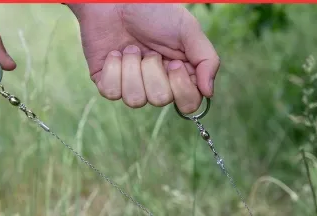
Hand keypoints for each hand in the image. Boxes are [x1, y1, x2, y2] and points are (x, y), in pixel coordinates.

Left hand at [69, 4, 219, 113]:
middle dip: (153, 71)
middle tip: (151, 51)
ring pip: (135, 100)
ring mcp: (132, 85)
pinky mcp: (108, 82)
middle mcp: (157, 84)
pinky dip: (113, 68)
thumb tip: (209, 93)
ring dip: (133, 68)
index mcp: (180, 75)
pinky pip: (112, 92)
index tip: (175, 64)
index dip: (182, 88)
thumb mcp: (188, 30)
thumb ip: (206, 60)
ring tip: (131, 48)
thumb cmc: (155, 10)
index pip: (188, 104)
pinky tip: (115, 53)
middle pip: (160, 100)